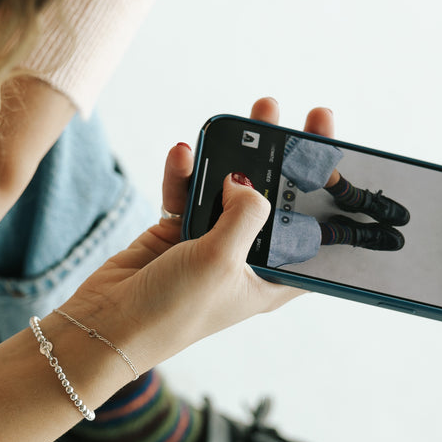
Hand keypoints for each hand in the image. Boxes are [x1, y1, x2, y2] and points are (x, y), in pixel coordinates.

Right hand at [63, 98, 336, 366]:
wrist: (108, 325)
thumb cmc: (174, 311)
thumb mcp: (222, 260)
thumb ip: (245, 213)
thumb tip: (245, 180)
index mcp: (272, 278)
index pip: (311, 231)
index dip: (325, 194)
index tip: (332, 152)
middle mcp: (246, 260)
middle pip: (272, 201)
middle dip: (277, 159)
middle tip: (285, 117)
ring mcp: (210, 244)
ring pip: (228, 190)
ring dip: (231, 156)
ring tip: (242, 119)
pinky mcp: (176, 234)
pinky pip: (187, 193)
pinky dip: (185, 174)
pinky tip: (184, 153)